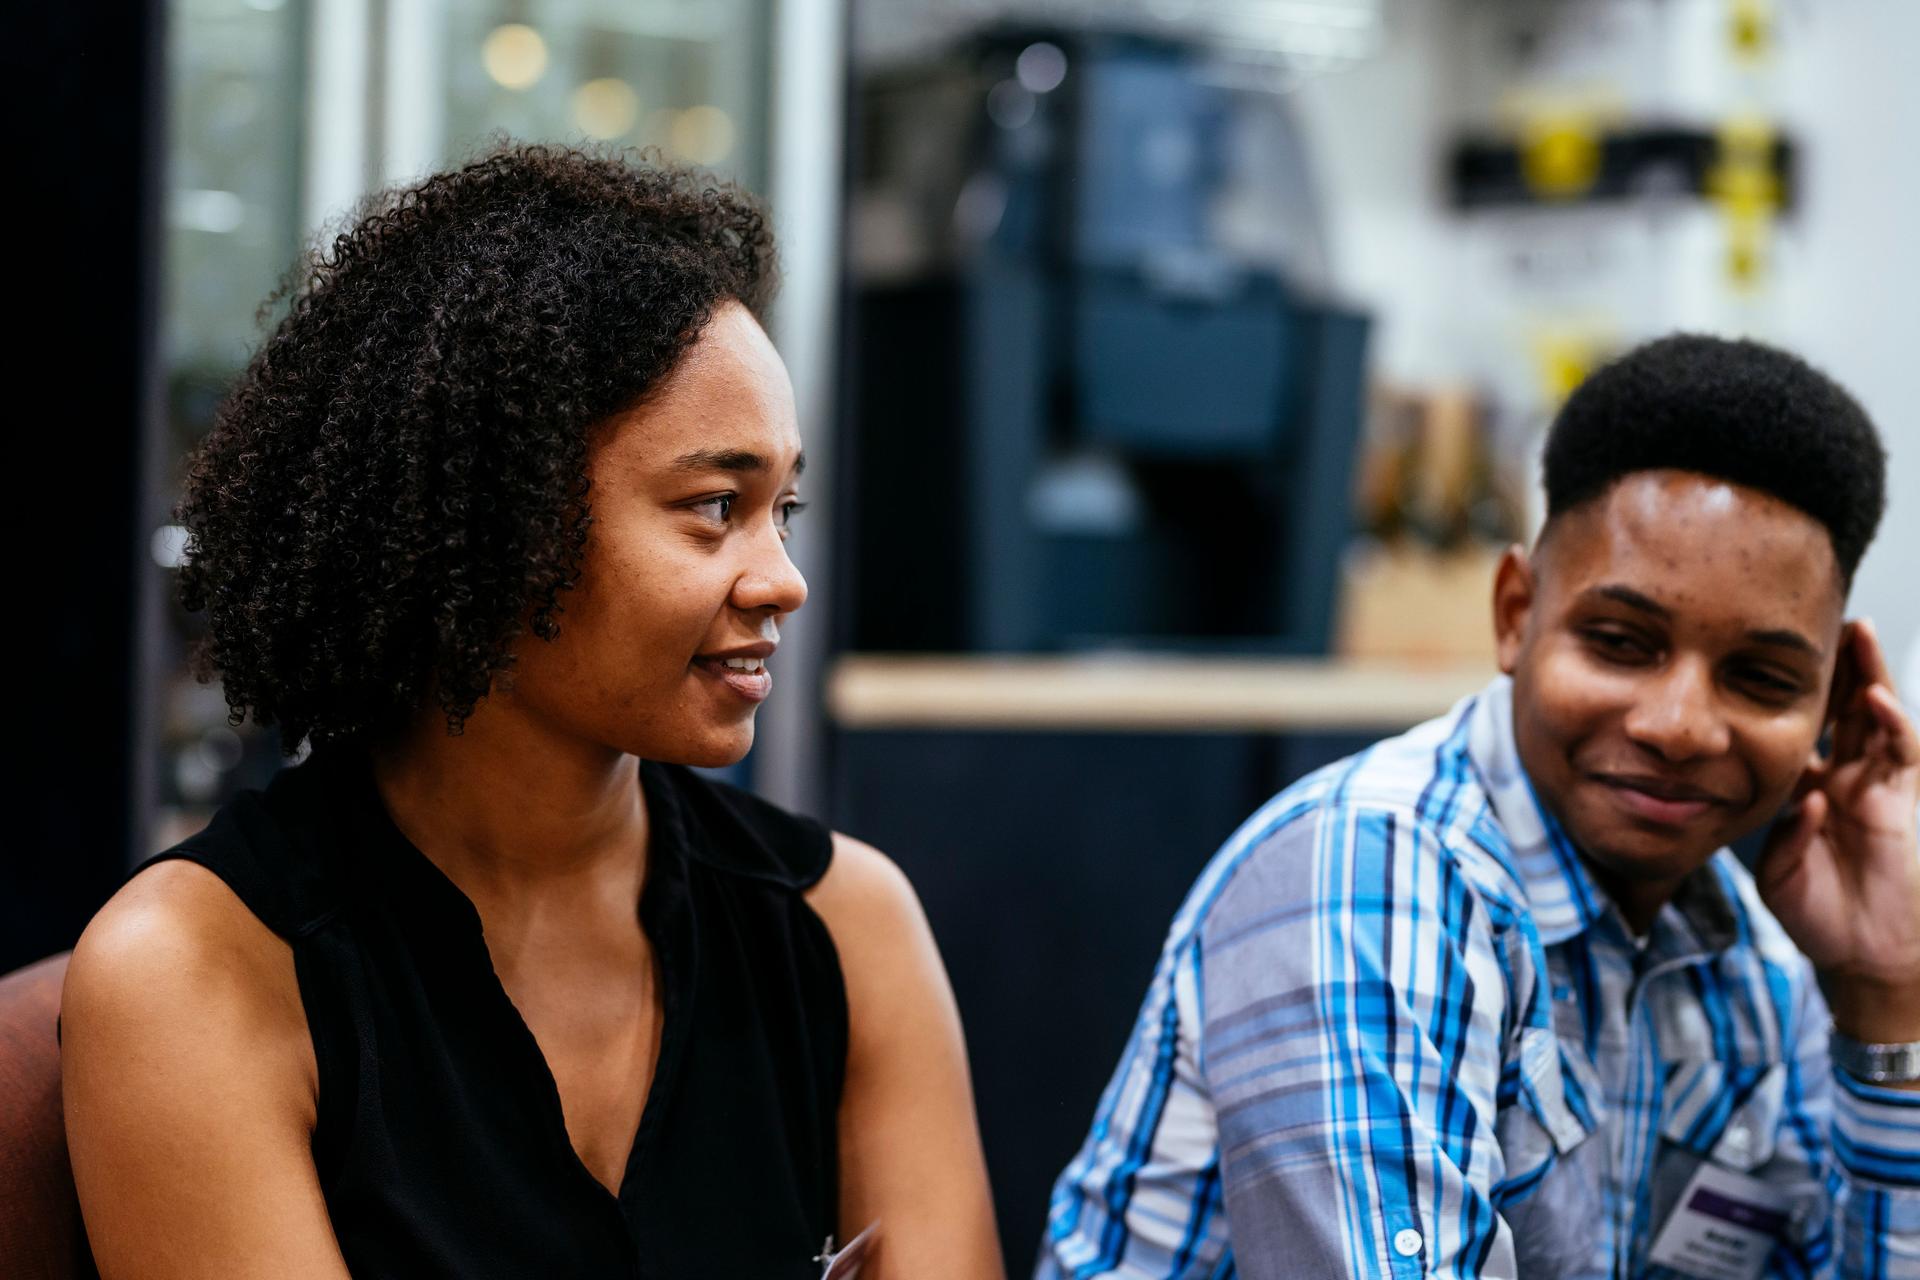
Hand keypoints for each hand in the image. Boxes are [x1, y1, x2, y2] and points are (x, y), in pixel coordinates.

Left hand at [1758, 620, 1919, 1043]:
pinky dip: (1891, 724)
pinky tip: (1875, 697)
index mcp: (1805, 787)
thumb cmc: (1818, 914)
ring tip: (1856, 630)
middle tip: (1818, 619)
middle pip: (1837, 707)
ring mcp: (1876, 786)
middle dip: (1831, 665)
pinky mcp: (1904, 802)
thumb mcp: (1778, 866)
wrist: (1863, 955)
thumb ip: (1781, 830)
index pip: (1795, 727)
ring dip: (1866, 674)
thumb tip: (1802, 800)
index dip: (1782, 692)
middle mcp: (1842, 777)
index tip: (1757, 652)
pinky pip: (1900, 755)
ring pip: (1873, 716)